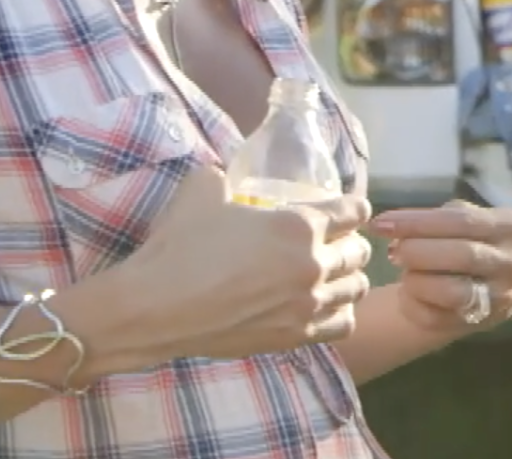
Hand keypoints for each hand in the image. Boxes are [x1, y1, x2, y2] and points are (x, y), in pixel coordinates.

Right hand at [115, 166, 372, 361]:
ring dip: (349, 277)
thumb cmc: (178, 246)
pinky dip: (339, 313)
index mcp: (299, 225)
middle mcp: (312, 265)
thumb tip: (226, 173)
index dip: (351, 208)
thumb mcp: (202, 190)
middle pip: (359, 252)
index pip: (352, 211)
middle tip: (337, 242)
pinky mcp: (293, 338)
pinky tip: (323, 307)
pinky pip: (342, 325)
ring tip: (334, 275)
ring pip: (356, 289)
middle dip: (351, 242)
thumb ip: (225, 176)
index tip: (346, 210)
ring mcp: (306, 305)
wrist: (153, 308)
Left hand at [368, 200, 511, 332]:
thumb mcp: (463, 218)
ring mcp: (503, 297)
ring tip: (405, 272)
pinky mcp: (482, 323)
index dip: (417, 222)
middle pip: (461, 255)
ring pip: (452, 292)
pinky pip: (439, 319)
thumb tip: (390, 226)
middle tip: (393, 252)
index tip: (380, 223)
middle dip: (417, 252)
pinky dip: (413, 305)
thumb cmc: (465, 239)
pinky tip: (407, 294)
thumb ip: (434, 219)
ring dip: (417, 280)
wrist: (486, 281)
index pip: (462, 220)